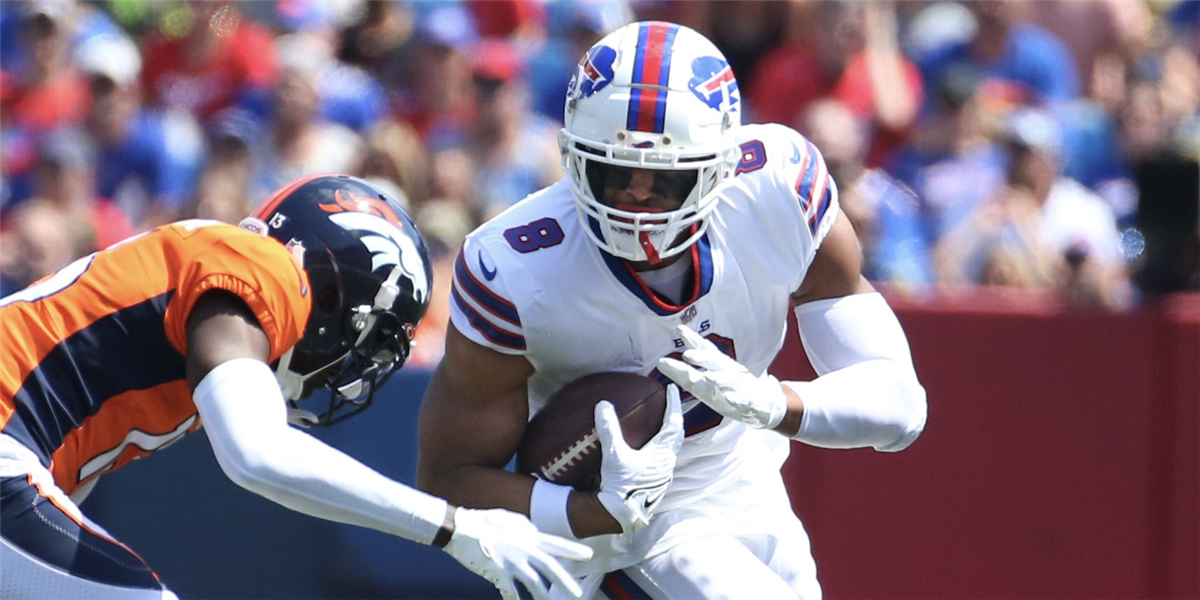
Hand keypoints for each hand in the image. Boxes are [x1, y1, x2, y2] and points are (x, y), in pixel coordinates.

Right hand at [443, 507, 593, 599]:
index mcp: (527, 535)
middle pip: (550, 568)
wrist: (459, 527)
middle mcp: (523, 549)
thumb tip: (534, 532)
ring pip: (533, 583)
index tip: (588, 554)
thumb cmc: (482, 521)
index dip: (572, 550)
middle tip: (577, 594)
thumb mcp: (508, 518)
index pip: (556, 543)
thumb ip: (524, 526)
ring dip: (543, 596)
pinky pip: (509, 591)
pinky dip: (513, 599)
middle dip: (565, 582)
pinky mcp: (497, 572)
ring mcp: (511, 561)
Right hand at [595, 384, 683, 533]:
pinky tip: (648, 448)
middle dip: (674, 417)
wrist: (619, 516)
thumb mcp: (613, 456)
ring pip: (671, 448)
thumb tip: (604, 405)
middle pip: (676, 435)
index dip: (673, 404)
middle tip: (669, 403)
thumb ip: (609, 430)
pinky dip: (660, 447)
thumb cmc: (620, 486)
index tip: (672, 389)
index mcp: (661, 453)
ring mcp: (662, 475)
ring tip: (660, 423)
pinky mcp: (655, 484)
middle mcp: (667, 463)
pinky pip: (662, 459)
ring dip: (668, 433)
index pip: (673, 423)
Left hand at [657, 325, 786, 429]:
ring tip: (708, 377)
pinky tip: (730, 398)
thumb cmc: (730, 391)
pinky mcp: (751, 401)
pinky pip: (744, 399)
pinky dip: (738, 399)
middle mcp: (729, 372)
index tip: (680, 329)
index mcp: (719, 366)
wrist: (764, 404)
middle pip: (716, 362)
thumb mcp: (706, 383)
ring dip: (720, 378)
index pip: (705, 350)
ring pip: (730, 380)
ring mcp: (741, 386)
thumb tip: (660, 363)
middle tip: (687, 354)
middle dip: (703, 357)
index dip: (693, 340)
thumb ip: (686, 373)